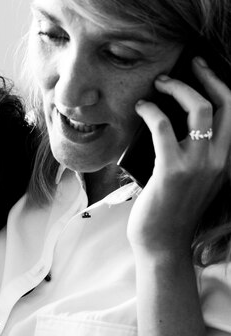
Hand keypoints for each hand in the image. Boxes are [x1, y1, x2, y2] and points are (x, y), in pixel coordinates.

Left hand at [128, 56, 230, 252]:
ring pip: (199, 109)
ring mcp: (198, 164)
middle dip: (206, 76)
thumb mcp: (190, 179)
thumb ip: (189, 153)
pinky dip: (152, 111)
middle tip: (186, 64)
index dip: (220, 85)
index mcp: (226, 160)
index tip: (203, 69)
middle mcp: (219, 159)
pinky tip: (141, 108)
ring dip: (178, 88)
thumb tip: (170, 120)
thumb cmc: (169, 211)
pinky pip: (164, 128)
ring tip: (158, 83)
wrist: (162, 244)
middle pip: (224, 103)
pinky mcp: (173, 170)